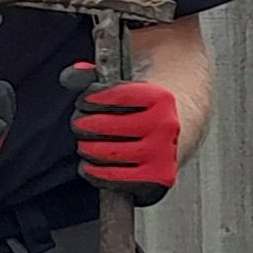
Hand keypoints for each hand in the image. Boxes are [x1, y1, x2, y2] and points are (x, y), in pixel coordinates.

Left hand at [67, 75, 181, 202]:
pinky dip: (95, 172)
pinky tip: (89, 165)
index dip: (90, 98)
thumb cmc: (143, 110)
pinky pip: (115, 177)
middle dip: (82, 124)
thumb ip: (94, 77)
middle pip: (104, 126)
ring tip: (85, 144)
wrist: (179, 134)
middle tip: (79, 124)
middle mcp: (166, 125)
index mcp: (161, 98)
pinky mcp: (159, 177)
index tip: (84, 101)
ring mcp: (164, 153)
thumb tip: (72, 75)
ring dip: (87, 149)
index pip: (115, 94)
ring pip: (106, 153)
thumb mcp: (127, 87)